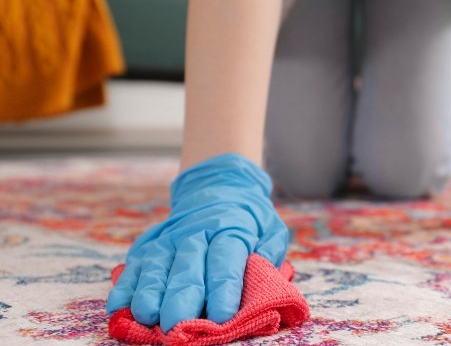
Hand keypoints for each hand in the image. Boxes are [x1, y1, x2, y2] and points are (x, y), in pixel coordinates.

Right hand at [106, 153, 288, 332]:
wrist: (219, 187)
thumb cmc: (249, 220)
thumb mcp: (270, 229)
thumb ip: (269, 254)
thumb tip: (266, 279)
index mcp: (231, 230)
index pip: (225, 260)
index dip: (223, 288)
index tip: (221, 314)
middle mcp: (196, 233)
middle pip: (187, 267)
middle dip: (181, 297)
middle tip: (177, 324)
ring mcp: (169, 238)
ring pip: (156, 266)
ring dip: (149, 292)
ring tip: (146, 316)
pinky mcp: (149, 243)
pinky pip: (134, 265)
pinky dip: (125, 286)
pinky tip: (118, 306)